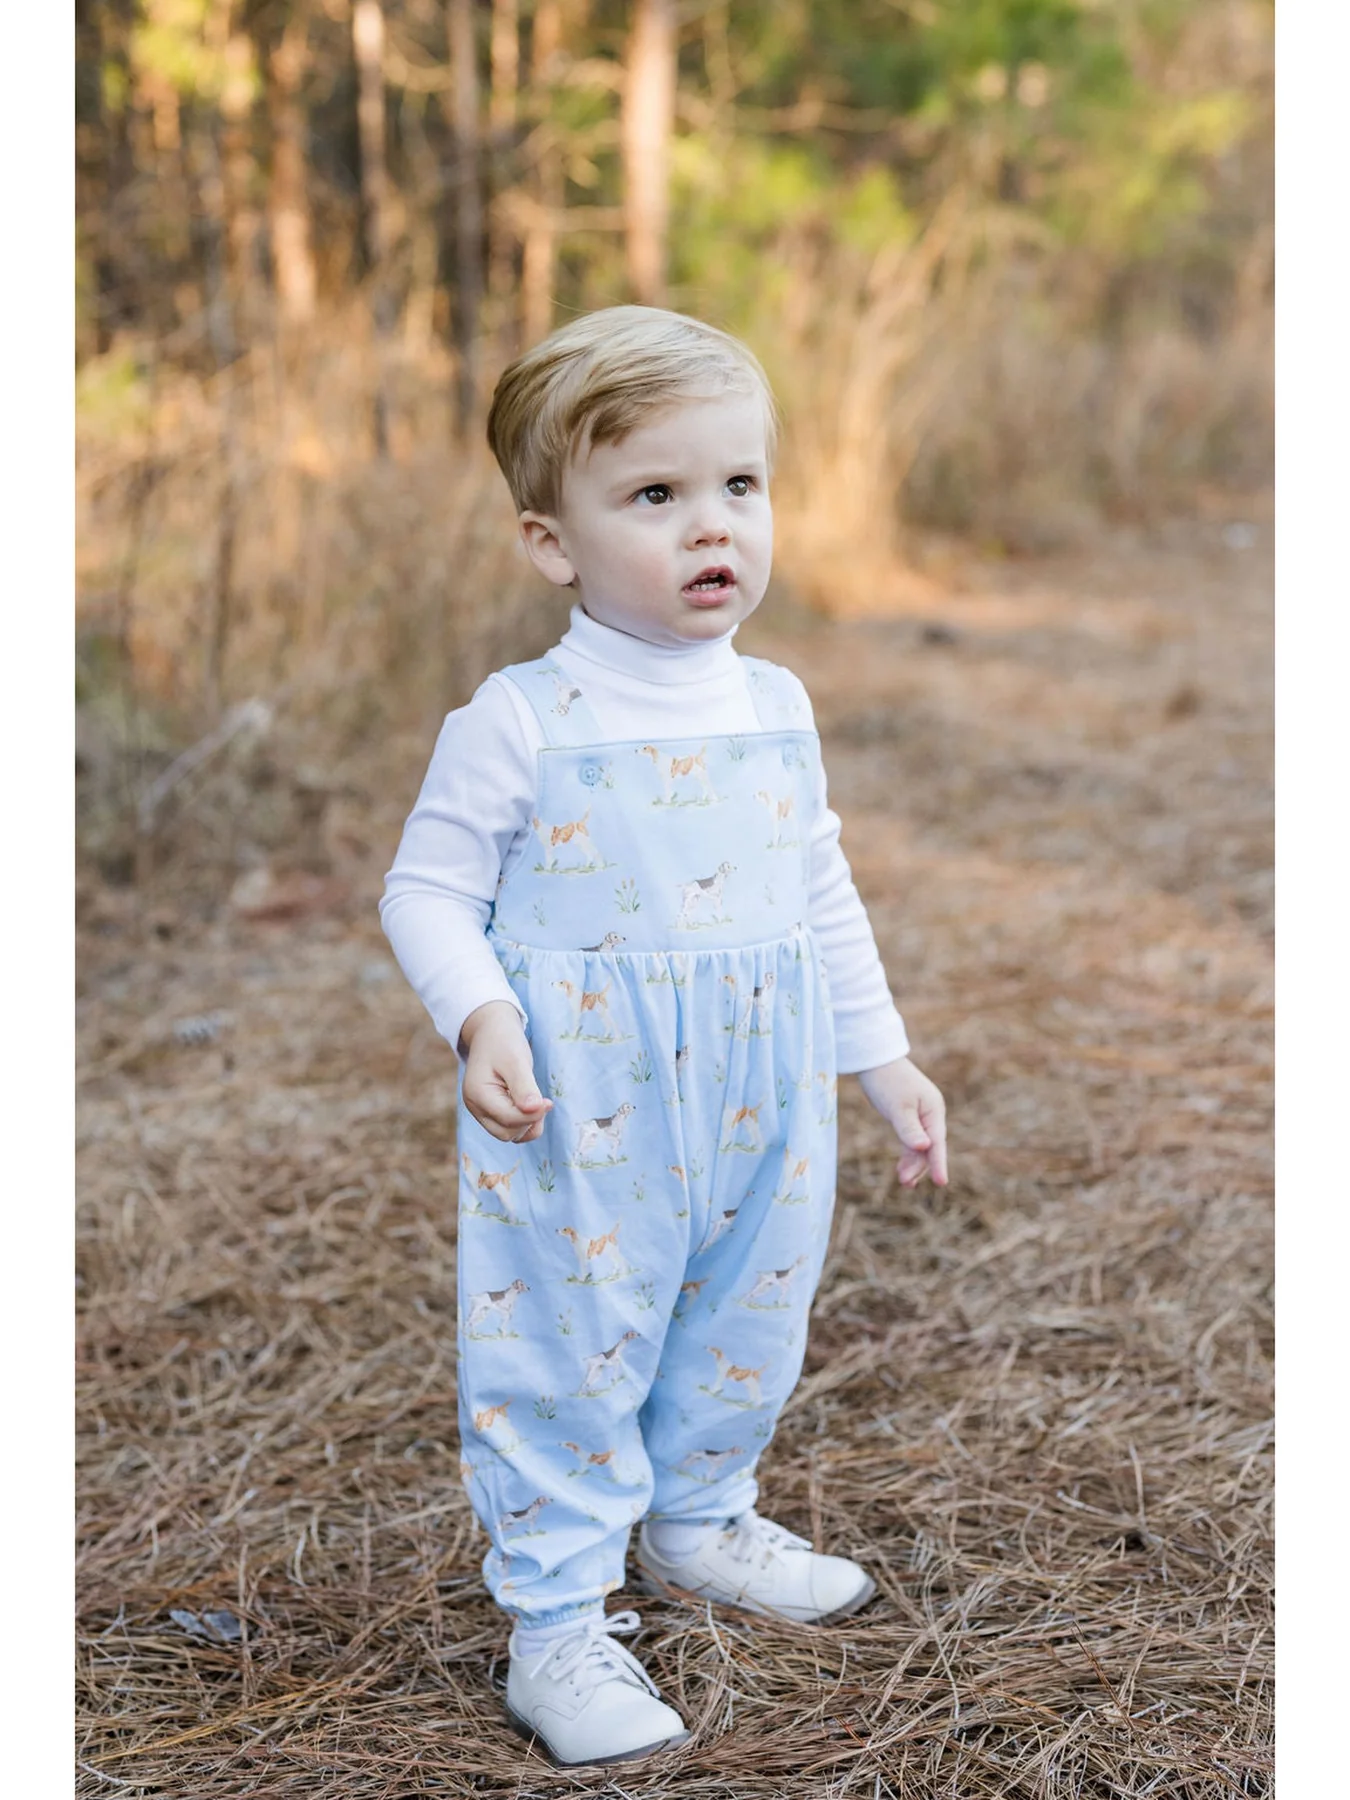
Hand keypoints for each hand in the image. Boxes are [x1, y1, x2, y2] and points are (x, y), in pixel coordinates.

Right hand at [458, 1001, 552, 1143]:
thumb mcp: (516, 1060)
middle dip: (529, 1121)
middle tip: (543, 1101)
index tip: (548, 1101)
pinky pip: (508, 1128)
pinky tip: (532, 1107)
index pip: (508, 1119)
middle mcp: (475, 1107)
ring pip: (508, 1135)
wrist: (492, 1031)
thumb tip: (535, 1110)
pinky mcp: (490, 1111)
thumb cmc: (503, 1042)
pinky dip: (523, 1123)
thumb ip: (524, 1087)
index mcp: (477, 1093)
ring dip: (527, 1124)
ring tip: (537, 1102)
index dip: (532, 1115)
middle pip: (507, 1133)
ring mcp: (481, 1111)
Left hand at [856, 1055, 947, 1188]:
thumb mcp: (897, 1107)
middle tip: (904, 1182)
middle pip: (930, 1147)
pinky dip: (908, 1155)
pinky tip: (902, 1170)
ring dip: (913, 1164)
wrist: (875, 1060)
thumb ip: (910, 1128)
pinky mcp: (910, 1119)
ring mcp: (921, 1117)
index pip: (938, 1142)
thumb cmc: (887, 1081)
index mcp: (933, 1109)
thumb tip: (924, 1147)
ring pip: (921, 1147)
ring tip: (903, 1182)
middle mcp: (931, 1114)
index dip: (939, 1163)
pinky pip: (912, 1142)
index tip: (942, 1183)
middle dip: (919, 1166)